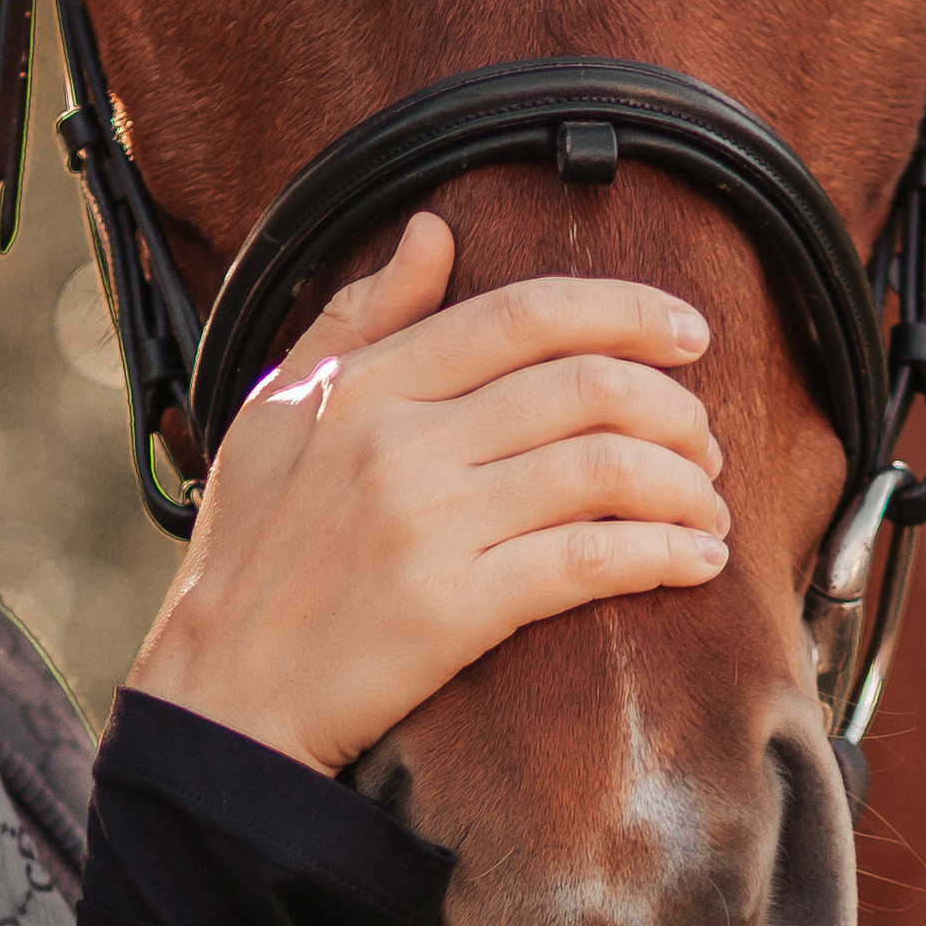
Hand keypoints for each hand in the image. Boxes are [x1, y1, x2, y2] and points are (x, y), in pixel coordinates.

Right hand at [126, 215, 723, 777]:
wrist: (221, 694)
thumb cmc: (250, 556)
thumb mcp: (275, 412)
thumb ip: (355, 316)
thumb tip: (430, 231)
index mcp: (363, 387)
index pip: (525, 316)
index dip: (626, 312)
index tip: (688, 331)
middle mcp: (398, 444)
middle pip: (586, 388)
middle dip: (674, 407)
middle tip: (701, 439)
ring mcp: (428, 526)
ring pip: (605, 469)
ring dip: (684, 484)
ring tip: (704, 505)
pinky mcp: (454, 609)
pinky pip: (591, 561)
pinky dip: (664, 554)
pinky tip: (695, 560)